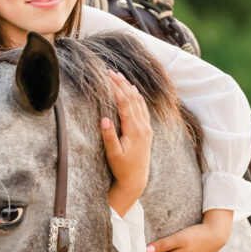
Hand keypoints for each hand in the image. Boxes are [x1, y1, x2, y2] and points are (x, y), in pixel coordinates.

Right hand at [102, 70, 152, 216]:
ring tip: (119, 76)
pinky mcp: (147, 130)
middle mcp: (143, 126)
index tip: (108, 79)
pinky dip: (137, 96)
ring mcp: (146, 127)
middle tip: (110, 72)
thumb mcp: (113, 154)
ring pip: (139, 102)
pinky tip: (133, 89)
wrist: (136, 179)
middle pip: (132, 99)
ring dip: (129, 88)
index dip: (116, 90)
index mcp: (134, 130)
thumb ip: (109, 137)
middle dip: (121, 84)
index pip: (125, 104)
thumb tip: (103, 119)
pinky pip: (143, 108)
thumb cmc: (122, 168)